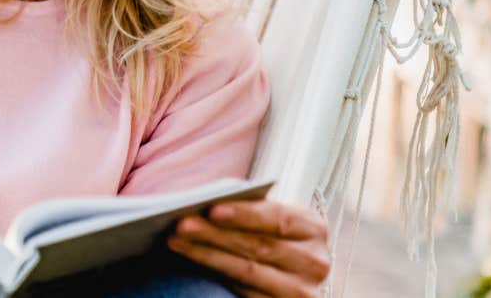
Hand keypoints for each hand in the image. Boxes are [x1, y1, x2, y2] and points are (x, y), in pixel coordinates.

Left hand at [166, 199, 329, 297]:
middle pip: (258, 246)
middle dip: (215, 234)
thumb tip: (205, 202)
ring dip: (207, 255)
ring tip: (176, 241)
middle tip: (181, 224)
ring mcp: (302, 290)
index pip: (278, 219)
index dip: (245, 214)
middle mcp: (315, 261)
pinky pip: (246, 293)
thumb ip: (248, 209)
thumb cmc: (269, 235)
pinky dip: (216, 277)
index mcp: (313, 228)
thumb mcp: (269, 219)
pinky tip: (193, 264)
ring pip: (247, 271)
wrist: (288, 273)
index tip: (212, 209)